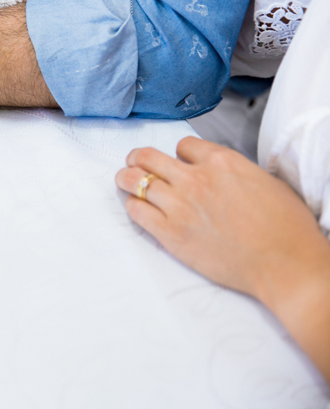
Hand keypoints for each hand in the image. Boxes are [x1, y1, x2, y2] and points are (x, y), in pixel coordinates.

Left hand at [115, 137, 329, 303]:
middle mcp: (195, 179)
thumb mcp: (265, 180)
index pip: (184, 145)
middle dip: (138, 157)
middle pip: (150, 157)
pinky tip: (135, 207)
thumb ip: (235, 171)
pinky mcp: (170, 233)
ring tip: (123, 179)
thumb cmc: (285, 227)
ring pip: (136, 181)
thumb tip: (221, 172)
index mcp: (221, 161)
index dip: (179, 153)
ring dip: (126, 178)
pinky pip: (137, 211)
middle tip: (133, 161)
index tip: (178, 161)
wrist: (284, 263)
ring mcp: (179, 205)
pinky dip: (132, 206)